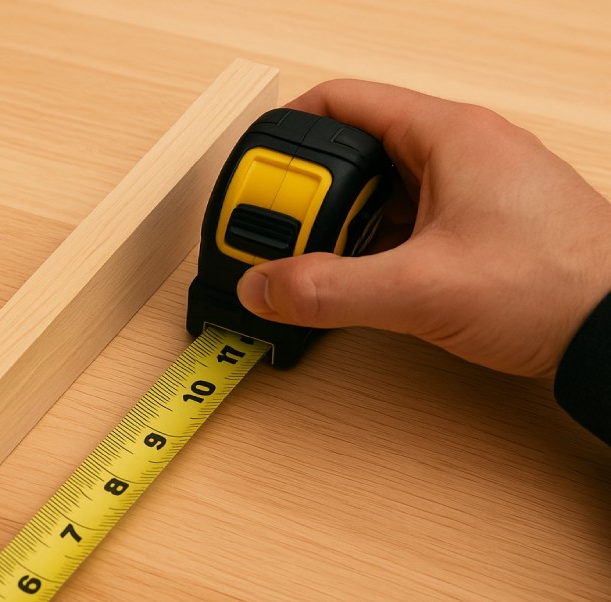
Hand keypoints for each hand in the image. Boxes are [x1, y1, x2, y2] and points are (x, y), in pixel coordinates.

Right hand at [236, 80, 610, 377]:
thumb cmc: (552, 288)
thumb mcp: (419, 290)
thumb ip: (327, 289)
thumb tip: (262, 286)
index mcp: (448, 134)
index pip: (342, 101)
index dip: (289, 133)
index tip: (260, 179)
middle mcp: (464, 147)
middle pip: (358, 145)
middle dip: (313, 190)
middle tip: (287, 233)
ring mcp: (478, 182)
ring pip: (386, 182)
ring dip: (346, 219)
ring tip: (325, 259)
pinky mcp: (487, 218)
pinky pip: (414, 211)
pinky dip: (380, 237)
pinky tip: (370, 274)